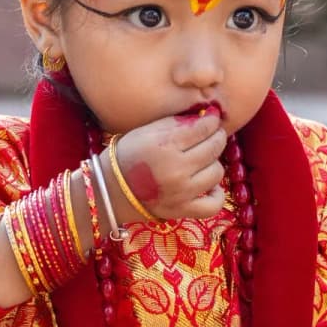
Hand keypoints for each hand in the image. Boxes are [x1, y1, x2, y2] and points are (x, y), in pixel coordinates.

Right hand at [109, 108, 227, 223]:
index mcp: (165, 145)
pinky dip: (216, 194)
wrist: (110, 189)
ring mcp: (182, 192)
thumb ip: (176, 123)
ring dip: (213, 163)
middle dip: (217, 137)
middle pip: (213, 148)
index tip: (211, 117)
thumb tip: (206, 116)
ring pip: (217, 172)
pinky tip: (209, 185)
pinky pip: (214, 205)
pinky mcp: (182, 210)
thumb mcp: (147, 131)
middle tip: (212, 134)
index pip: (203, 128)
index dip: (211, 120)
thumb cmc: (128, 154)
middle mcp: (176, 169)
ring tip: (204, 159)